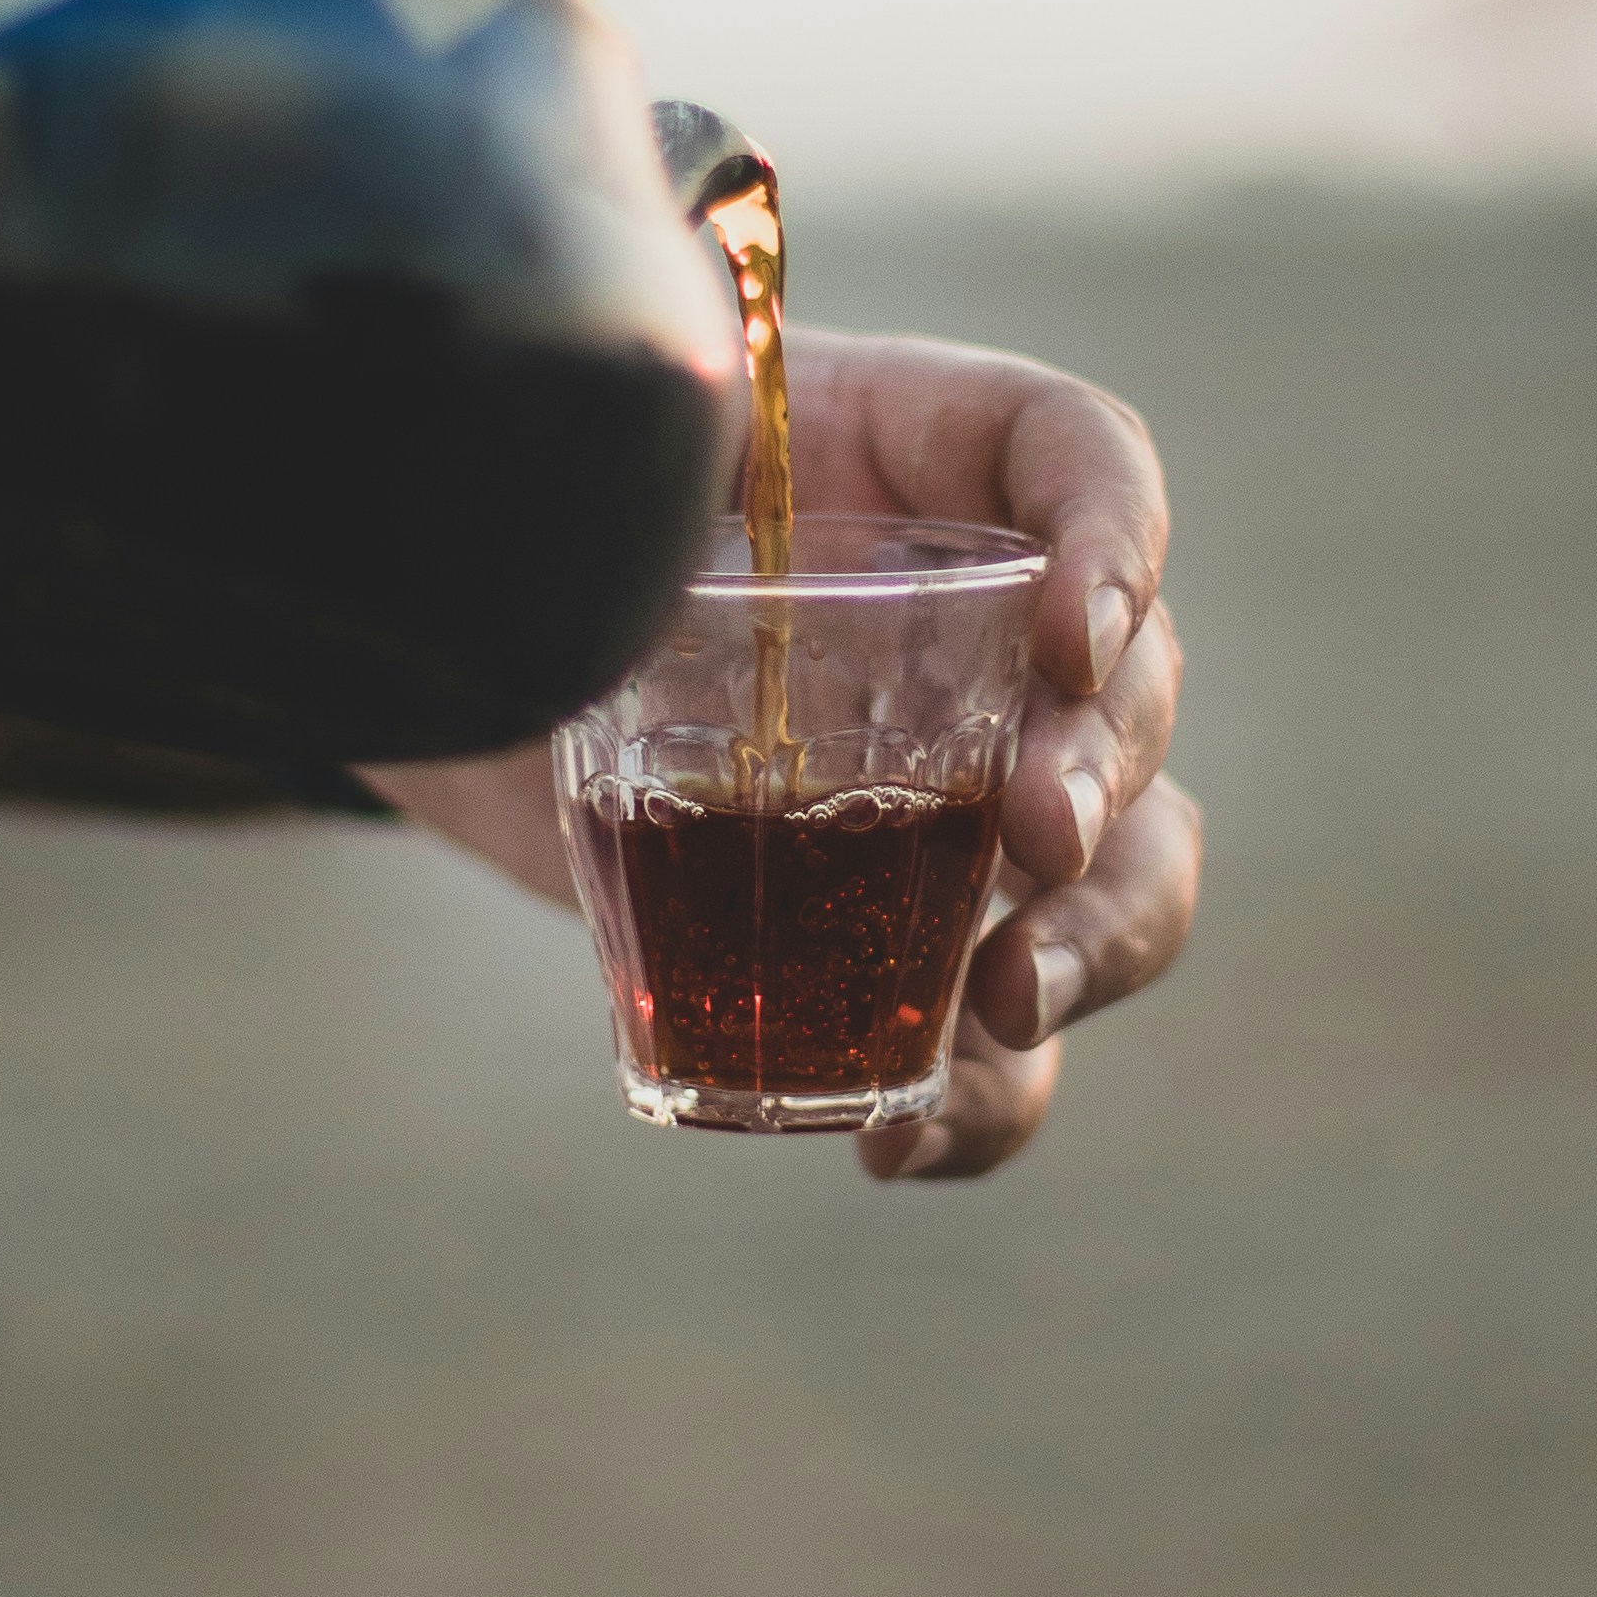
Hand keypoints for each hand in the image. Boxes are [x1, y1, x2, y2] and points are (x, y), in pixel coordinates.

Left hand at [371, 331, 1199, 1184]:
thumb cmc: (538, 508)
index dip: (1118, 542)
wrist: (463, 643)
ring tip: (1007, 1003)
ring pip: (1124, 875)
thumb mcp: (566, 453)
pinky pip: (1001, 1042)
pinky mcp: (905, 936)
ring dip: (1097, 944)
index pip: (1085, 464)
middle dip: (1105, 771)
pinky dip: (979, 1102)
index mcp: (928, 459)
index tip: (1066, 634)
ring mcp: (968, 795)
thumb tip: (588, 507)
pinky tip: (897, 1142)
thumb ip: (599, 453)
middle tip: (1030, 835)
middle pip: (1133, 692)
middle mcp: (990, 630)